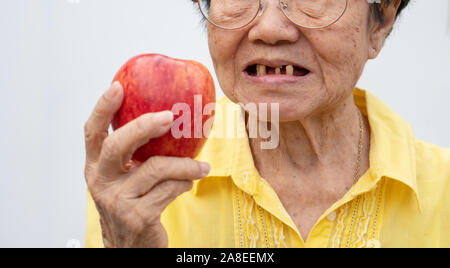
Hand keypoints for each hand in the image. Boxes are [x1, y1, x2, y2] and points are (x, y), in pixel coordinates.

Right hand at [83, 82, 209, 247]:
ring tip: (202, 166)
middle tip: (170, 116)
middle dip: (145, 126)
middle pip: (118, 144)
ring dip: (185, 165)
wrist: (130, 248)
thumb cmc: (133, 205)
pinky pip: (170, 189)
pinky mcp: (137, 216)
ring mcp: (117, 201)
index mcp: (96, 167)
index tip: (118, 86)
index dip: (102, 108)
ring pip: (156, 168)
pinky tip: (190, 183)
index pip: (92, 132)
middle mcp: (100, 182)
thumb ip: (136, 156)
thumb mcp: (126, 180)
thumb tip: (170, 120)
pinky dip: (185, 183)